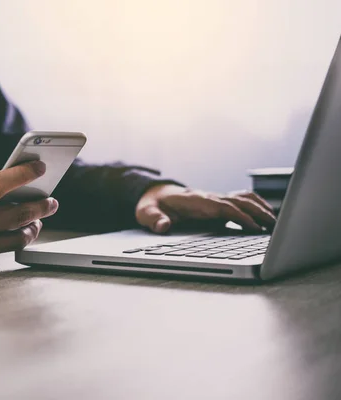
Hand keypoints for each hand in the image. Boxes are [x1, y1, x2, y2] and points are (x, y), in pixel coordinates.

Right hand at [0, 162, 57, 270]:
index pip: (6, 183)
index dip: (27, 174)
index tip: (40, 169)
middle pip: (21, 214)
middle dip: (42, 206)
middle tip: (52, 202)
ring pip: (17, 239)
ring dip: (32, 229)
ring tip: (37, 222)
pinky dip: (6, 242)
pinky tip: (8, 235)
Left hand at [135, 184, 275, 233]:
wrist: (152, 195)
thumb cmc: (151, 205)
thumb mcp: (146, 213)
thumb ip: (154, 220)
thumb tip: (162, 226)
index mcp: (194, 200)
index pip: (222, 207)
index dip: (239, 217)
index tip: (254, 228)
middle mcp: (207, 197)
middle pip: (238, 201)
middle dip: (258, 213)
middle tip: (274, 228)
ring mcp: (214, 198)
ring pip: (243, 199)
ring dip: (261, 208)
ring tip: (276, 223)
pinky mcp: (217, 202)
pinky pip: (240, 200)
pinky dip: (256, 205)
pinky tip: (266, 216)